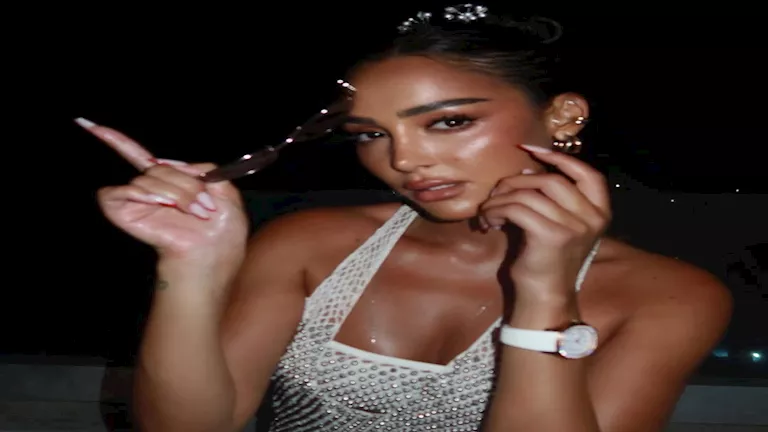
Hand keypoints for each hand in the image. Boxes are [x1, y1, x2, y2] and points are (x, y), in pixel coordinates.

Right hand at [80, 118, 248, 266]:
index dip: (114, 139)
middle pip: (160, 166)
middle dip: (186, 184)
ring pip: (151, 177)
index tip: (87, 124)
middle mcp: (149, 188)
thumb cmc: (220, 226)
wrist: (213, 250)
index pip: (137, 154)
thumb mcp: (223, 188)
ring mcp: (135, 199)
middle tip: (204, 207)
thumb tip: (169, 163)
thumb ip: (201, 168)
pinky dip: (149, 196)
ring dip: (177, 194)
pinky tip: (163, 207)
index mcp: (169, 180)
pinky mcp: (121, 210)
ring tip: (192, 213)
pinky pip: (129, 189)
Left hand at [478, 145, 610, 301]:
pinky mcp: (552, 235)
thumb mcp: (557, 224)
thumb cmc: (546, 260)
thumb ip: (549, 198)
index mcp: (600, 212)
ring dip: (500, 199)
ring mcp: (575, 226)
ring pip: (528, 194)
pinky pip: (516, 209)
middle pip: (550, 180)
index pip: (588, 173)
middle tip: (496, 194)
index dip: (559, 158)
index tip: (529, 149)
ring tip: (488, 212)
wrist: (545, 297)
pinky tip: (488, 222)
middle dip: (516, 182)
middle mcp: (593, 218)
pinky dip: (496, 210)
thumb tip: (524, 172)